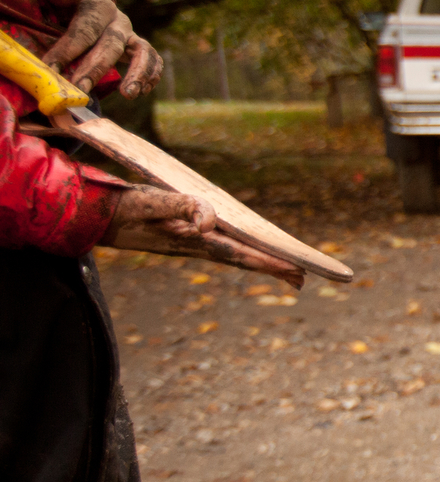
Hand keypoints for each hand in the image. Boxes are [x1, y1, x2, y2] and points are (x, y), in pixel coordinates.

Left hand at [39, 0, 163, 97]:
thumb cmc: (64, 0)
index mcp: (98, 6)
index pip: (85, 29)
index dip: (67, 49)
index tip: (51, 68)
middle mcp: (119, 20)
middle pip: (111, 45)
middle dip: (95, 69)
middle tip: (81, 89)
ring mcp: (131, 34)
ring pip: (142, 53)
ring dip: (137, 74)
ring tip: (128, 94)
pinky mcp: (137, 47)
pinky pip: (152, 61)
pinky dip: (150, 76)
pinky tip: (140, 91)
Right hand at [101, 187, 303, 285]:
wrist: (95, 216)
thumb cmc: (124, 207)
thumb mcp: (151, 202)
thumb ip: (179, 207)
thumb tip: (207, 222)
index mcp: (194, 242)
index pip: (241, 254)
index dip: (269, 262)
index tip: (296, 270)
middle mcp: (197, 246)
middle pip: (243, 260)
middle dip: (272, 268)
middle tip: (302, 279)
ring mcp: (190, 244)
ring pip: (234, 255)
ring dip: (259, 262)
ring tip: (285, 270)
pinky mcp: (184, 238)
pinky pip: (221, 247)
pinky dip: (241, 251)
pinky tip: (248, 251)